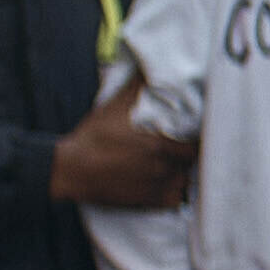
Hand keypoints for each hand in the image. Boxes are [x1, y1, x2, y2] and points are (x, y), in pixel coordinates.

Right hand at [50, 100, 193, 213]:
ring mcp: (157, 188)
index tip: (192, 134)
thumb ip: (135, 86)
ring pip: (184, 182)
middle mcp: (164, 169)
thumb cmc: (93, 138)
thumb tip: (146, 66)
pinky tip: (165, 183)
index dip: (198, 140)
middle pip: (191, 163)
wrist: (71, 170)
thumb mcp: (114, 108)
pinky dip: (174, 193)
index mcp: (161, 146)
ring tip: (173, 165)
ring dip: (182, 173)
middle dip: (189, 156)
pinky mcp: (148, 203)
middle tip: (182, 148)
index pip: (197, 145)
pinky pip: (174, 200)